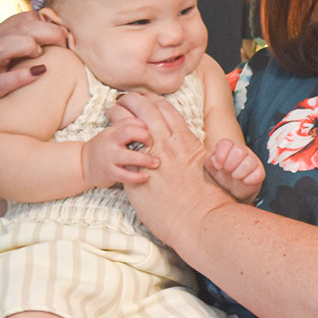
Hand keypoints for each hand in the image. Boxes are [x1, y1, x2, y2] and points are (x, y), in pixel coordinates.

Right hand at [0, 11, 69, 157]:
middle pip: (19, 28)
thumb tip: (56, 38)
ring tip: (42, 57)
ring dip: (26, 47)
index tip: (66, 38)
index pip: (24, 19)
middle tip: (64, 44)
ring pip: (3, 47)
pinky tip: (38, 74)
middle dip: (46, 32)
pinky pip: (0, 82)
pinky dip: (19, 76)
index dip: (48, 24)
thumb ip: (21, 45)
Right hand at [81, 109, 158, 187]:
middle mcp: (111, 141)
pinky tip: (145, 176)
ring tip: (156, 163)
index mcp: (114, 130)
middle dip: (145, 136)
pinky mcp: (109, 173)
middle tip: (154, 144)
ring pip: (128, 156)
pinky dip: (137, 177)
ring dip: (145, 159)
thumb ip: (130, 128)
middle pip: (128, 131)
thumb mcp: (115, 134)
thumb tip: (155, 120)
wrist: (83, 164)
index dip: (144, 124)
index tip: (155, 130)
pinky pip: (125, 175)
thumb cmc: (106, 148)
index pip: (130, 120)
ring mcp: (109, 157)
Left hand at [117, 91, 234, 252]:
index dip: (154, 100)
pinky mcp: (136, 173)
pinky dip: (113, 135)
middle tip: (125, 97)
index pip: (166, 108)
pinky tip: (107, 134)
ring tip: (113, 109)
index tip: (146, 100)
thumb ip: (194, 153)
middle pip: (146, 108)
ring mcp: (150, 156)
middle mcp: (167, 143)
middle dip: (134, 98)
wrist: (201, 220)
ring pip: (130, 121)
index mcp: (185, 139)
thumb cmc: (209, 199)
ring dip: (120, 111)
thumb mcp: (206, 167)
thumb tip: (192, 152)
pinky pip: (121, 147)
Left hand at [206, 137, 265, 202]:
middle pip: (239, 151)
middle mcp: (242, 151)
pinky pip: (258, 174)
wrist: (231, 189)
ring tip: (235, 177)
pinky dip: (249, 180)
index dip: (220, 155)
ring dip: (238, 173)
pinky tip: (244, 182)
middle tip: (227, 171)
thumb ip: (210, 159)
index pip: (225, 143)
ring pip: (248, 163)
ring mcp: (253, 161)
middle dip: (230, 164)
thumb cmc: (221, 174)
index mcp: (229, 147)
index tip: (218, 166)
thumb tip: (215, 160)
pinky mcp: (260, 173)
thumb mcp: (211, 166)